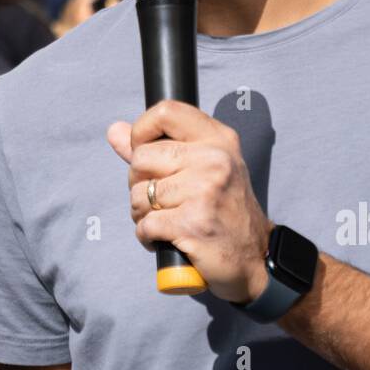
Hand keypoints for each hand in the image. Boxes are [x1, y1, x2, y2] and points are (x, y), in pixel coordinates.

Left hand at [108, 99, 273, 303]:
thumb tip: (115, 130)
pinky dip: (147, 236)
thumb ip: (157, 147)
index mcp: (218, 139)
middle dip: (138, 183)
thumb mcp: (202, 168)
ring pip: (139, 194)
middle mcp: (214, 160)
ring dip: (142, 214)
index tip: (145, 154)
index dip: (141, 131)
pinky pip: (145, 224)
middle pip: (141, 158)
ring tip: (165, 220)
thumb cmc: (223, 209)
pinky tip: (164, 238)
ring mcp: (205, 191)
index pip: (165, 112)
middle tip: (159, 200)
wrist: (255, 257)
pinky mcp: (193, 224)